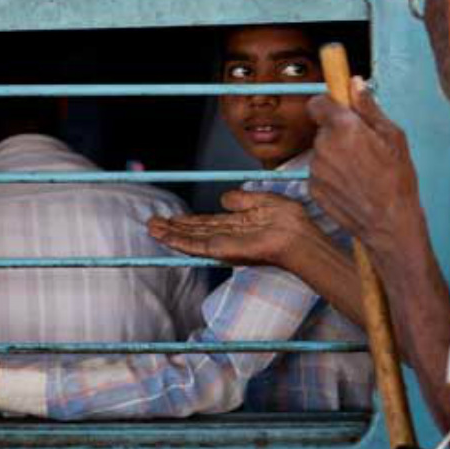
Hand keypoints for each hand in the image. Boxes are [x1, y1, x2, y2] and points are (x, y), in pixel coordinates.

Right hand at [147, 190, 329, 268]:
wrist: (298, 236)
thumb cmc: (290, 221)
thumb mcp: (263, 201)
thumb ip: (242, 199)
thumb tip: (224, 198)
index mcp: (238, 224)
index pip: (207, 224)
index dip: (188, 222)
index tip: (171, 218)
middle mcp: (229, 236)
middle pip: (195, 232)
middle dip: (173, 229)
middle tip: (151, 224)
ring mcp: (225, 244)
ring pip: (192, 239)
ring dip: (171, 235)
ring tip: (152, 229)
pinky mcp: (224, 250)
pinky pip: (198, 245)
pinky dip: (181, 242)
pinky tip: (168, 237)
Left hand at [306, 78, 424, 247]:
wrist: (389, 224)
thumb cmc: (396, 180)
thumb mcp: (393, 137)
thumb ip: (369, 107)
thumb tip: (355, 83)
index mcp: (343, 127)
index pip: (317, 103)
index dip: (329, 105)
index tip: (339, 110)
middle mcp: (323, 146)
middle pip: (323, 130)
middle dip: (339, 134)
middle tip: (364, 148)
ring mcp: (316, 169)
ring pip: (322, 152)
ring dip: (336, 156)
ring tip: (362, 172)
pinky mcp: (312, 188)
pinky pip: (320, 173)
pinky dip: (332, 176)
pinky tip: (353, 186)